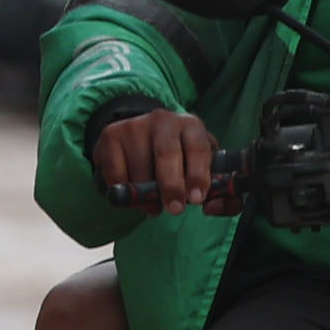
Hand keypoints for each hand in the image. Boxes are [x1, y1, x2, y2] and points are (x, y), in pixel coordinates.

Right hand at [89, 110, 231, 216]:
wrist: (142, 138)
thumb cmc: (179, 160)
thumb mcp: (202, 170)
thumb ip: (218, 194)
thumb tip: (213, 207)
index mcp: (190, 126)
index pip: (198, 147)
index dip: (198, 174)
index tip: (196, 198)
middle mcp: (163, 120)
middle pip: (167, 154)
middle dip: (172, 186)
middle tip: (175, 209)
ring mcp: (135, 125)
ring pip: (140, 168)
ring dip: (146, 194)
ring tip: (153, 204)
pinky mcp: (111, 135)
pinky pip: (116, 172)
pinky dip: (124, 191)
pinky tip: (133, 193)